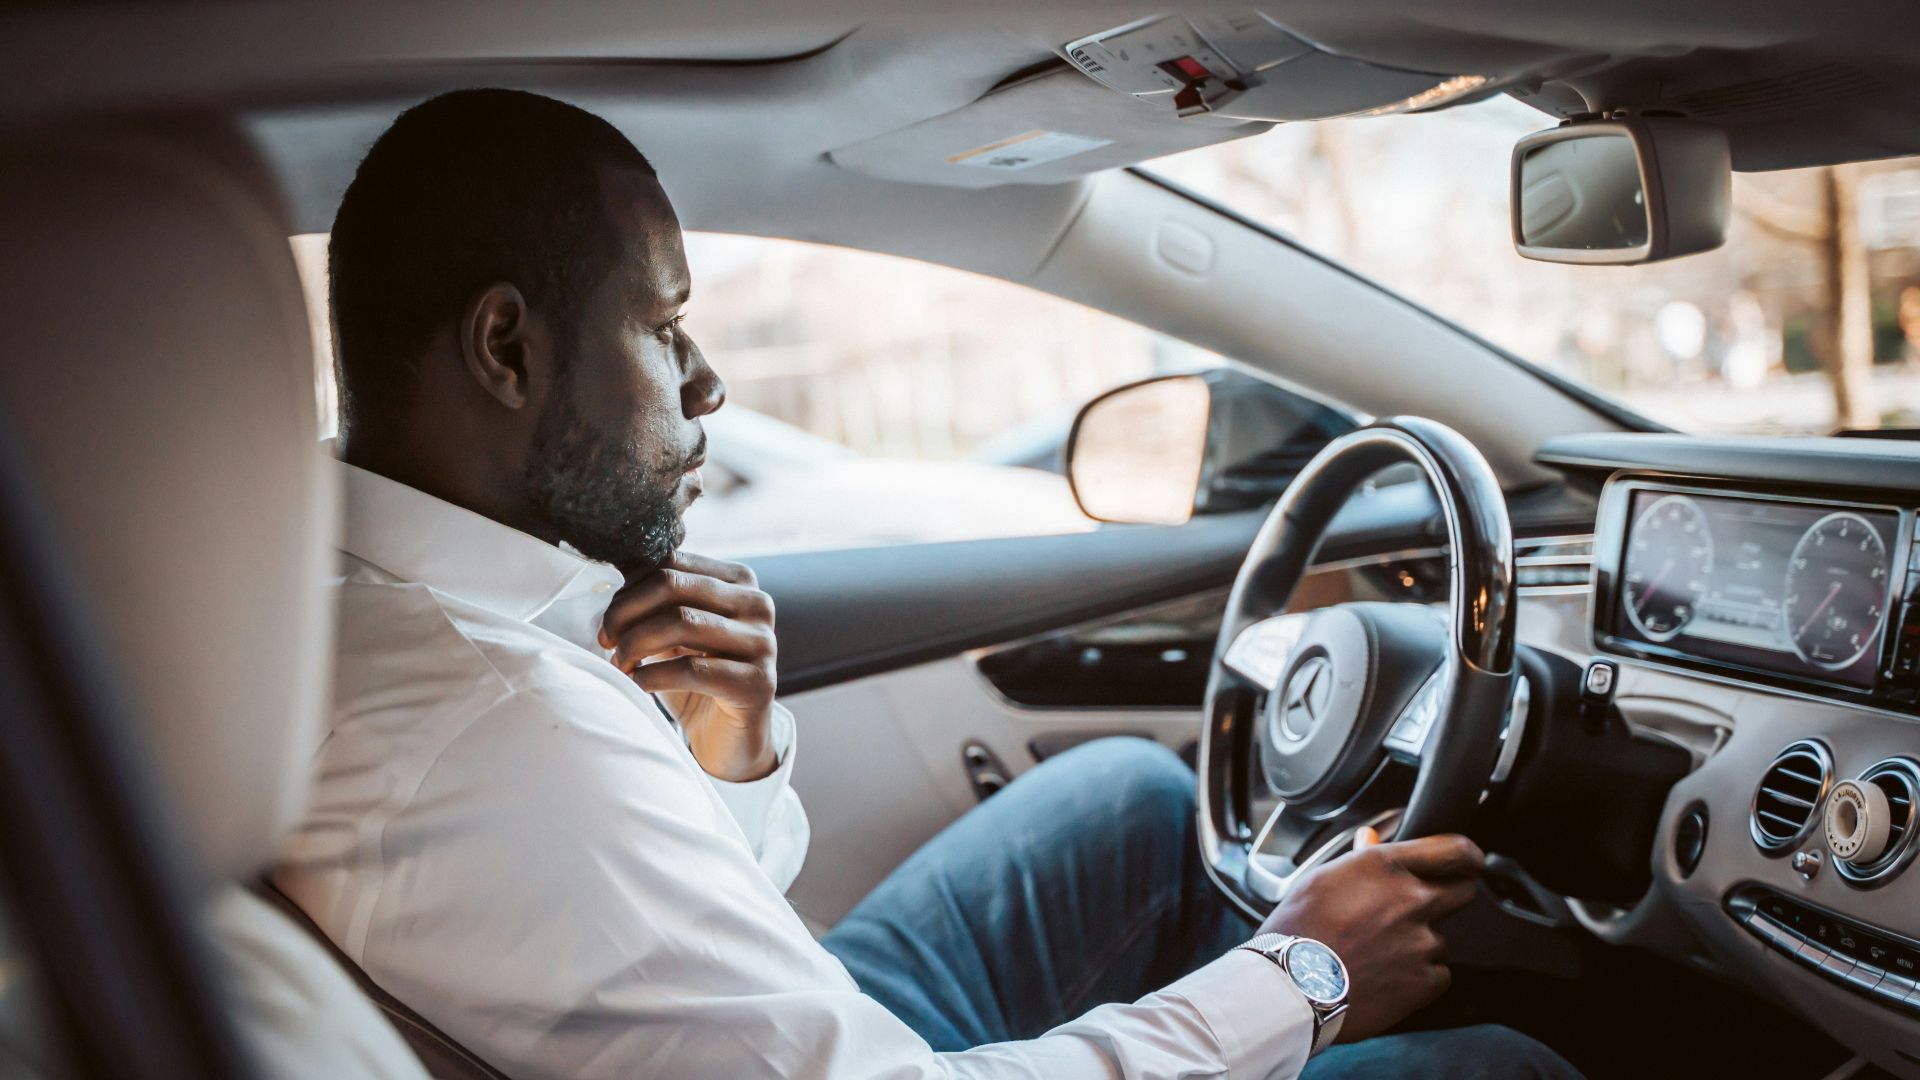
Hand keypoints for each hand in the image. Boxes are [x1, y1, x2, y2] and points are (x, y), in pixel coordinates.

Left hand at [598, 551, 778, 781]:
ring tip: (619, 663)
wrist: (728, 737)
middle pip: (674, 585)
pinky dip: (653, 675)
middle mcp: (757, 604)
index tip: (608, 619)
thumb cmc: (697, 678)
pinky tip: (638, 683)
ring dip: (636, 643)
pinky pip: (692, 670)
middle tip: (606, 639)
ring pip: (682, 622)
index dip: (630, 588)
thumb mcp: (675, 631)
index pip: (672, 563)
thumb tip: (616, 565)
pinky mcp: (757, 683)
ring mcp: (762, 643)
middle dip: (627, 612)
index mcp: (739, 581)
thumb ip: (654, 598)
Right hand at [1259, 830, 1483, 1043]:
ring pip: (1439, 938)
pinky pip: (1437, 974)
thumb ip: (1359, 858)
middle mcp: (1411, 899)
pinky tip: (1384, 977)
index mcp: (1386, 867)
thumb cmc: (1298, 929)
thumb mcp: (1321, 879)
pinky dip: (1417, 977)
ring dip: (1419, 944)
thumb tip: (1371, 838)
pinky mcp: (1426, 980)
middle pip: (1464, 891)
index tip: (1468, 863)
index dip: (1467, 856)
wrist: (1292, 987)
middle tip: (1416, 912)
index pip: (1454, 850)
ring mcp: (1422, 942)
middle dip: (1448, 897)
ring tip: (1378, 954)